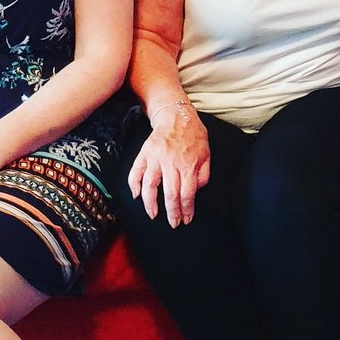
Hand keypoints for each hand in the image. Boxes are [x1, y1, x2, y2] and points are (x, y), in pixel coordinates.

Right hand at [128, 106, 210, 226]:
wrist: (176, 115)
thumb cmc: (193, 135)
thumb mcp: (206, 154)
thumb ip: (203, 175)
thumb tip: (195, 193)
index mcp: (188, 163)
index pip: (187, 194)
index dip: (186, 210)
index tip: (186, 219)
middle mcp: (171, 161)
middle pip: (170, 194)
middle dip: (172, 213)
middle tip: (173, 223)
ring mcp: (156, 157)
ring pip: (149, 185)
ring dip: (150, 204)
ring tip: (153, 214)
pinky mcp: (145, 152)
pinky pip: (136, 171)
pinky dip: (133, 185)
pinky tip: (136, 196)